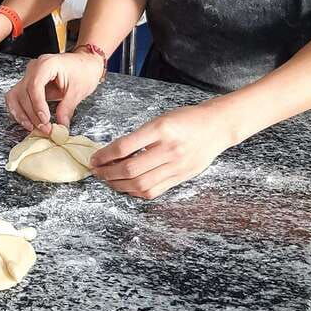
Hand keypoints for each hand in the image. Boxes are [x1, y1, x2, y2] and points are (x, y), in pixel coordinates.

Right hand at [5, 51, 103, 134]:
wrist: (85, 63)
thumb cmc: (84, 71)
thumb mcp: (78, 91)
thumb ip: (67, 109)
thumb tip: (60, 126)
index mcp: (47, 64)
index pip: (34, 85)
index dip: (37, 105)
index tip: (45, 120)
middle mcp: (34, 67)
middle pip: (23, 92)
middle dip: (32, 114)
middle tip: (44, 128)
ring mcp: (29, 75)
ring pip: (15, 96)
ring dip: (22, 113)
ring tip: (34, 127)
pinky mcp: (29, 83)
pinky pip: (17, 97)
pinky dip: (19, 110)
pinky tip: (28, 121)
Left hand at [90, 103, 231, 199]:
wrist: (216, 126)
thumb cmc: (185, 119)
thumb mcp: (159, 119)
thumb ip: (139, 137)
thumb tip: (112, 153)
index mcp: (160, 129)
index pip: (124, 147)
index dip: (104, 155)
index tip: (94, 158)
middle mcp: (168, 149)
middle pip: (130, 169)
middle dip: (107, 173)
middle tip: (96, 171)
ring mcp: (176, 165)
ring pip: (141, 184)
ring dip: (118, 185)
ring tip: (107, 180)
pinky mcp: (182, 177)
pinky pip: (154, 190)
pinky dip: (136, 191)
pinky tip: (126, 187)